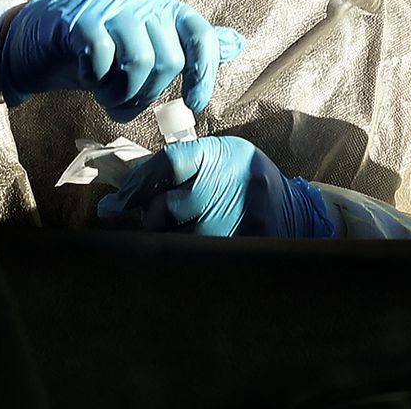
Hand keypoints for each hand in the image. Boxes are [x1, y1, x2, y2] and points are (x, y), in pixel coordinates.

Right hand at [0, 0, 244, 122]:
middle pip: (168, 59)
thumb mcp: (142, 44)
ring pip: (138, 60)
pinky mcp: (77, 18)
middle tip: (125, 103)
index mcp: (162, 5)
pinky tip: (86, 77)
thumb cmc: (94, 45)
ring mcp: (108, 5)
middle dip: (149, 94)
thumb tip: (237, 43)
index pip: (199, 34)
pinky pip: (100, 56)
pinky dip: (95, 79)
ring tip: (107, 97)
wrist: (35, 35)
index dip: (204, 73)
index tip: (193, 104)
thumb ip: (185, 44)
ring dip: (122, 93)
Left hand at [96, 135, 334, 237]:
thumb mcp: (217, 155)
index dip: (138, 182)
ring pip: (175, 239)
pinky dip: (184, 256)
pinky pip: (195, 256)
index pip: (168, 163)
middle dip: (151, 216)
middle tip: (152, 218)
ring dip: (166, 239)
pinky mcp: (241, 246)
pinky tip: (188, 251)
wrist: (292, 209)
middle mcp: (225, 184)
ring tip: (176, 233)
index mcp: (217, 155)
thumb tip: (125, 188)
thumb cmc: (243, 178)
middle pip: (165, 207)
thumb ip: (179, 166)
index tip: (118, 198)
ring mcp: (234, 218)